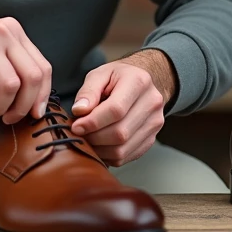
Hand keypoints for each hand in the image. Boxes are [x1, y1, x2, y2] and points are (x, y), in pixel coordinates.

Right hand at [0, 2, 51, 125]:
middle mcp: (3, 33)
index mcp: (13, 31)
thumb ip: (9, 64)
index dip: (42, 96)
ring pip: (9, 87)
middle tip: (7, 120)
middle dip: (22, 107)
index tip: (34, 114)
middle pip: (31, 79)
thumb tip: (31, 99)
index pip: (43, 67)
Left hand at [68, 51, 174, 166]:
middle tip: (79, 133)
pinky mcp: (151, 139)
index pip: (116, 110)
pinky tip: (99, 145)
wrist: (141, 83)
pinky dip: (108, 155)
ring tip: (87, 139)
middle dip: (94, 138)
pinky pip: (126, 156)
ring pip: (123, 149)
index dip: (93, 122)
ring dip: (99, 149)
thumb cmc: (118, 78)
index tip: (76, 126)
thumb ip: (88, 91)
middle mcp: (152, 103)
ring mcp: (155, 123)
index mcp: (139, 82)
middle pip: (120, 133)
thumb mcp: (100, 74)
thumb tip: (79, 111)